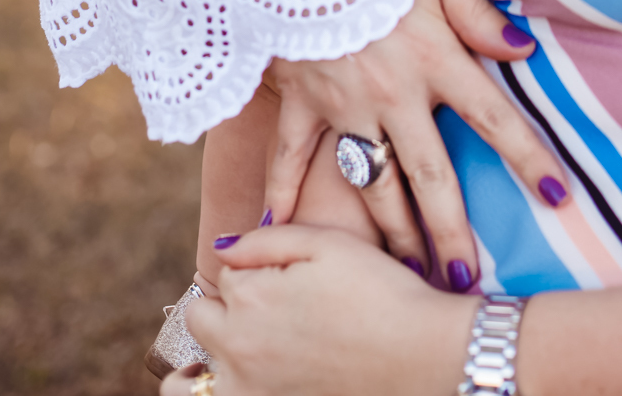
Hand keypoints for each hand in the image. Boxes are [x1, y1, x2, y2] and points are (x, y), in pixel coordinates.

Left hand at [163, 226, 475, 395]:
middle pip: (201, 319)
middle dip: (227, 306)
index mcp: (250, 298)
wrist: (420, 355)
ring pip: (200, 372)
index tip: (287, 272)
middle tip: (269, 305)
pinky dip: (233, 385)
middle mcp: (238, 348)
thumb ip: (266, 240)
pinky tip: (268, 371)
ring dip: (219, 352)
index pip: (225, 273)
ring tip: (258, 343)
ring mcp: (250, 390)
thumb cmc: (380, 291)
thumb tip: (222, 248)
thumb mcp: (327, 243)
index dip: (255, 266)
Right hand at [261, 0, 567, 279]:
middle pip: (430, 177)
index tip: (559, 196)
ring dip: (389, 233)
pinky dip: (282, 197)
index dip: (529, 158)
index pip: (494, 119)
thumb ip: (478, 14)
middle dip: (449, 233)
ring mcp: (344, 104)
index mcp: (436, 59)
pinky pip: (290, 159)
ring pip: (371, 184)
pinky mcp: (301, 101)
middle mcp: (394, 94)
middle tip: (463, 282)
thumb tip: (523, 50)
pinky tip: (277, 236)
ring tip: (404, 275)